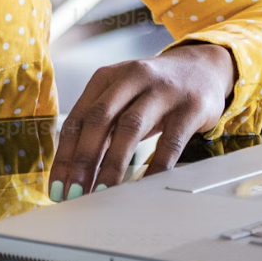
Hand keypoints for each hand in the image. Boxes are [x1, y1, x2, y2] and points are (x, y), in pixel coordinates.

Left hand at [48, 42, 235, 199]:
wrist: (204, 68)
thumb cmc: (154, 90)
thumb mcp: (123, 97)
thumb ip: (101, 126)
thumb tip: (75, 171)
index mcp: (107, 77)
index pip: (77, 118)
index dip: (65, 155)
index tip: (58, 186)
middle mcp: (132, 78)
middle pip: (99, 120)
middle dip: (83, 160)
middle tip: (74, 192)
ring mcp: (162, 91)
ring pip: (130, 128)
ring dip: (113, 164)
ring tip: (102, 193)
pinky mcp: (190, 107)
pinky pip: (170, 141)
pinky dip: (155, 166)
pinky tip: (144, 186)